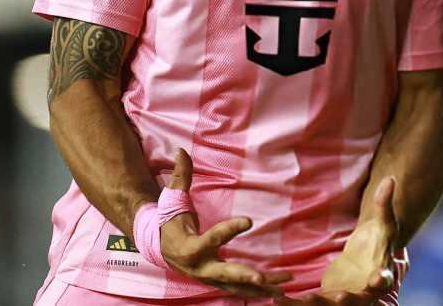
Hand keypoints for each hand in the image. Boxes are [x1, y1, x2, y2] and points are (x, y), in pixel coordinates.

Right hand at [158, 148, 291, 297]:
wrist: (159, 246)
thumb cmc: (169, 220)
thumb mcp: (173, 198)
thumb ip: (181, 176)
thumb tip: (181, 150)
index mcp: (191, 246)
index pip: (213, 237)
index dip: (230, 229)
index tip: (249, 221)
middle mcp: (201, 266)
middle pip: (225, 273)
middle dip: (244, 276)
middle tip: (262, 278)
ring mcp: (210, 277)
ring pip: (237, 286)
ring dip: (260, 287)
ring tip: (283, 285)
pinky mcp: (217, 281)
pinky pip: (239, 290)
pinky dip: (257, 293)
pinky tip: (278, 292)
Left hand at [274, 177, 400, 305]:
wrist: (368, 258)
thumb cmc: (378, 240)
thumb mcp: (382, 222)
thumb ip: (384, 203)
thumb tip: (391, 178)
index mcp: (380, 274)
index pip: (384, 279)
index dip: (381, 280)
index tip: (377, 279)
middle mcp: (364, 292)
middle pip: (358, 300)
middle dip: (348, 300)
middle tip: (340, 297)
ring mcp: (345, 298)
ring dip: (315, 304)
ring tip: (301, 300)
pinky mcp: (328, 299)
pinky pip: (312, 303)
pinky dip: (296, 303)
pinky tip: (278, 299)